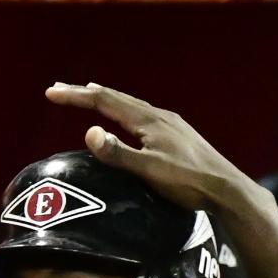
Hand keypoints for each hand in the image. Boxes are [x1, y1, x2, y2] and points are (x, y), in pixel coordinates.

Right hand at [44, 82, 252, 211]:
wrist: (226, 188)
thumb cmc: (187, 182)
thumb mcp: (149, 170)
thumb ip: (118, 154)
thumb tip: (88, 132)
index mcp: (148, 120)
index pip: (104, 102)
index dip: (76, 97)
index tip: (51, 92)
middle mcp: (158, 115)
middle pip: (116, 98)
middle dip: (86, 93)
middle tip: (61, 89)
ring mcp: (170, 124)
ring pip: (131, 105)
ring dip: (106, 99)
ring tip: (91, 95)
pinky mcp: (178, 134)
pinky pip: (142, 114)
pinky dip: (124, 110)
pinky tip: (129, 120)